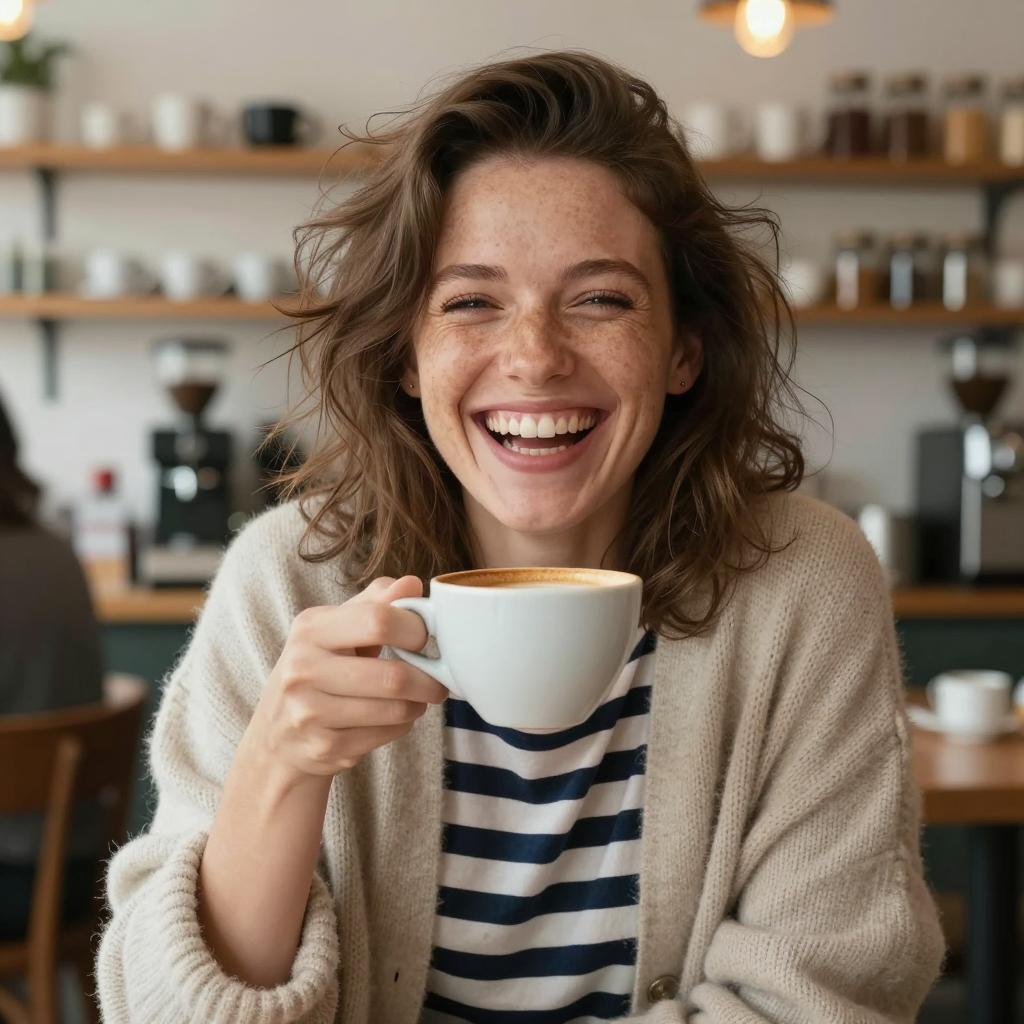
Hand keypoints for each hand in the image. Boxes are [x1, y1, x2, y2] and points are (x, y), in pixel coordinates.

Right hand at [249, 575, 445, 779]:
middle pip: (392, 676)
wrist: (278, 734)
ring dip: (417, 704)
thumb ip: (375, 602)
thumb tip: (412, 584)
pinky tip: (391, 717)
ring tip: (415, 697)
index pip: (378, 620)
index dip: (415, 630)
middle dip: (428, 680)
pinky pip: (387, 734)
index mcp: (310, 628)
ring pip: (395, 709)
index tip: (425, 638)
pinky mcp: (324, 747)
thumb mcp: (336, 628)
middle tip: (438, 680)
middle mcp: (303, 669)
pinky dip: (401, 726)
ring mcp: (310, 712)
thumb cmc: (319, 669)